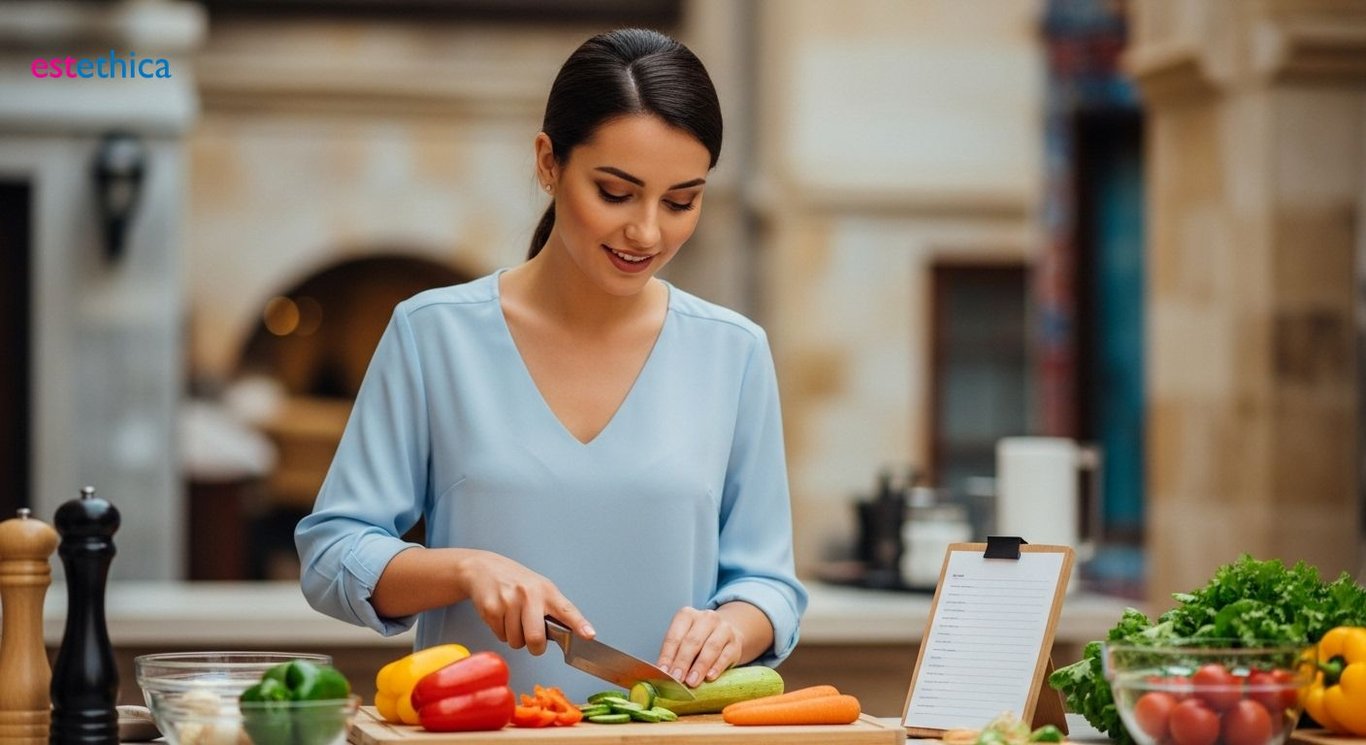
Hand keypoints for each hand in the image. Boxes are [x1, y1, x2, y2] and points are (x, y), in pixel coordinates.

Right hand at [453, 549, 593, 653]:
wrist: (483, 568)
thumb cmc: (516, 581)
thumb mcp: (540, 588)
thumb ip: (554, 610)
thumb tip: (570, 634)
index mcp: (546, 591)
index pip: (567, 610)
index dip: (579, 625)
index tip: (589, 635)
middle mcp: (529, 594)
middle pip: (536, 638)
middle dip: (535, 646)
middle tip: (532, 638)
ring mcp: (509, 601)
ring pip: (516, 641)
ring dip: (515, 637)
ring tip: (513, 618)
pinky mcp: (491, 609)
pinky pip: (500, 636)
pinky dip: (501, 631)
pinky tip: (501, 615)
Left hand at [656, 607, 744, 687]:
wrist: (725, 633)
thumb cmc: (698, 640)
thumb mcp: (683, 641)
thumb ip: (673, 656)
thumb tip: (662, 674)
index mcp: (687, 615)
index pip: (674, 636)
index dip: (668, 656)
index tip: (663, 672)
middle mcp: (706, 618)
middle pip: (692, 641)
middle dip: (682, 662)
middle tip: (676, 679)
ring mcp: (723, 628)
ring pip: (711, 647)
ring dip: (699, 666)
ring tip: (691, 682)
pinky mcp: (735, 642)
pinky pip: (726, 655)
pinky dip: (717, 667)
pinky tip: (710, 677)